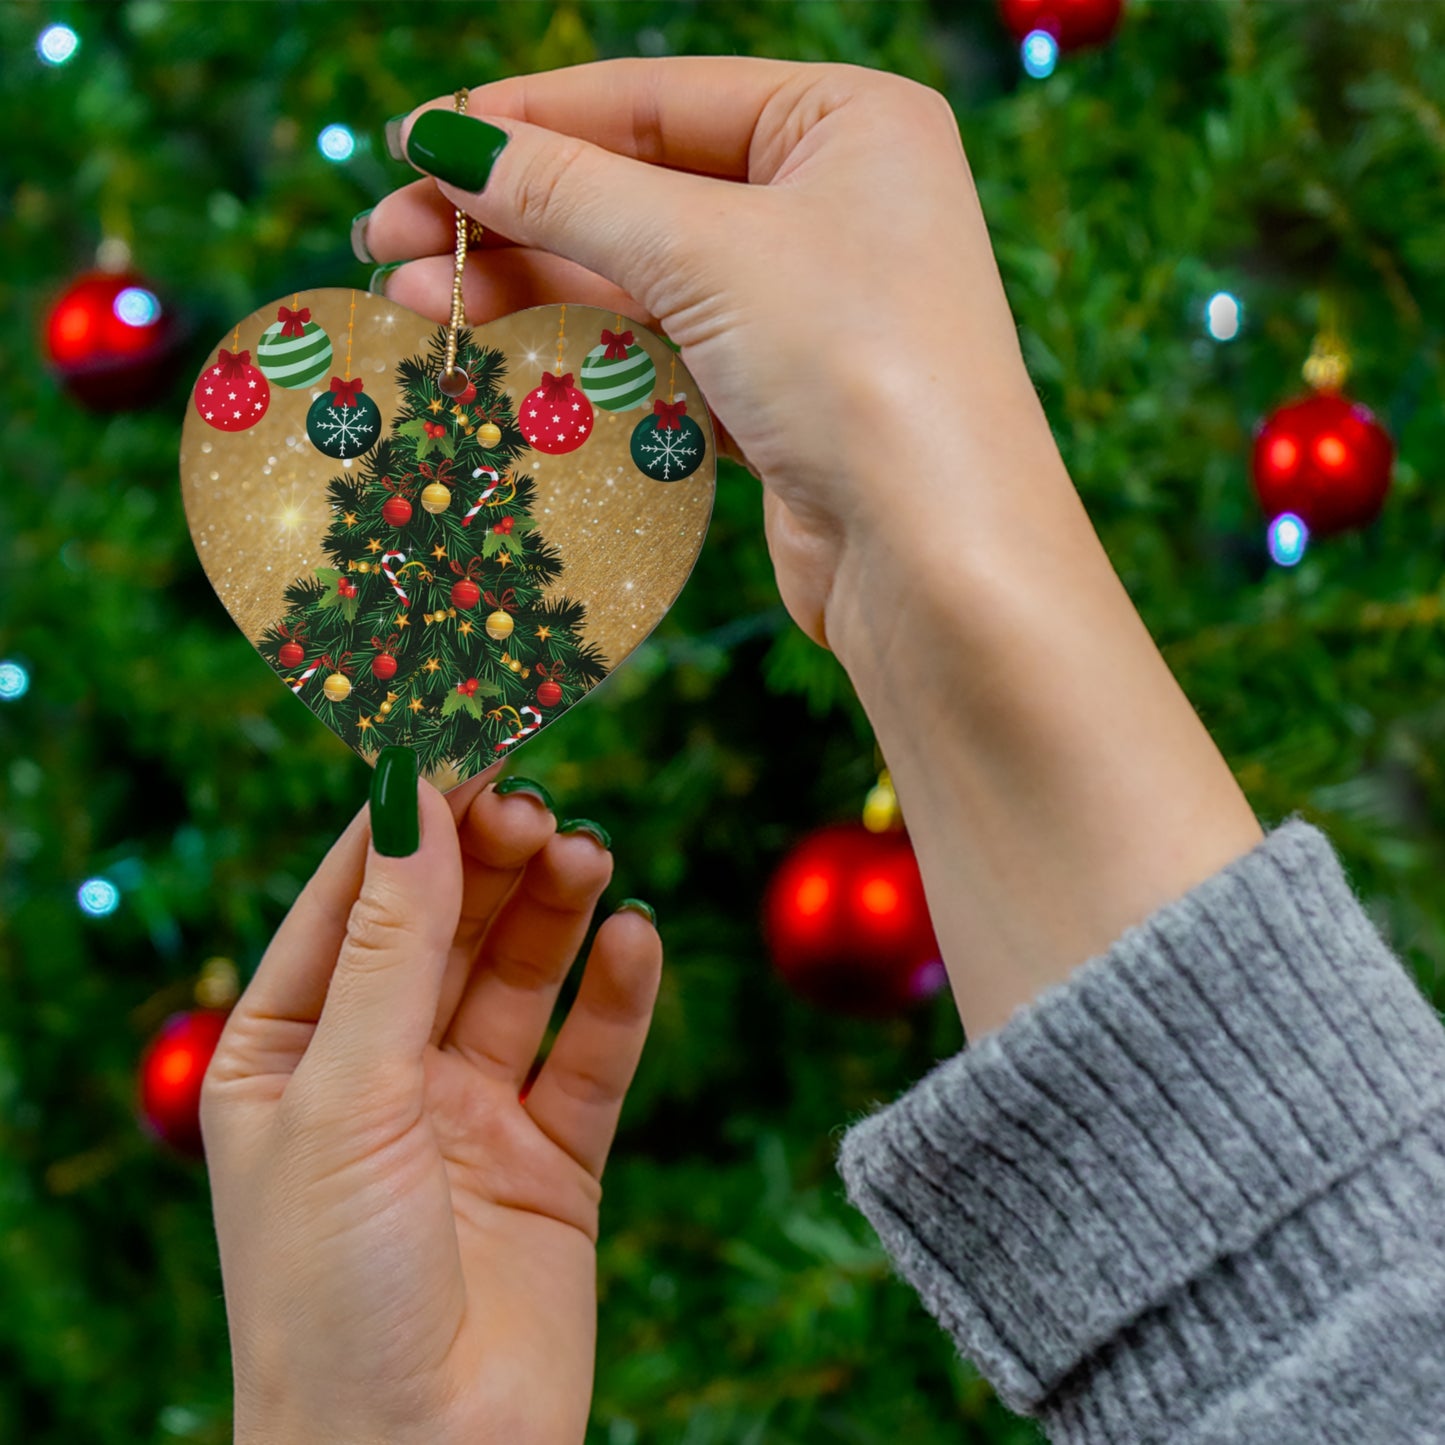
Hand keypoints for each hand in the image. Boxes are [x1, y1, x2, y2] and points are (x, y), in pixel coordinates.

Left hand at [201, 765, 660, 1444]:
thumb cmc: (331, 1294)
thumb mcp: (346, 1095)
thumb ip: (391, 943)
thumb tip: (412, 793)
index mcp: (288, 1051)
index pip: (352, 898)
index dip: (408, 817)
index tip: (464, 735)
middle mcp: (379, 1071)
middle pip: (446, 925)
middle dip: (489, 860)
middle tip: (536, 806)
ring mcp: (469, 1112)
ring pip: (521, 976)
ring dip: (554, 910)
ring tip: (586, 856)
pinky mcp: (552, 1158)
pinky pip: (591, 1054)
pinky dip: (617, 994)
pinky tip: (635, 940)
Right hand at [361, 60, 1261, 1038]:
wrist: (938, 561)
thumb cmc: (856, 369)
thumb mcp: (705, 253)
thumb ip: (570, 192)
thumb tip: (445, 143)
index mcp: (847, 123)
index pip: (656, 97)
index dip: (527, 120)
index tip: (415, 144)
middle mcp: (834, 203)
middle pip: (639, 187)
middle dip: (512, 213)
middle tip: (388, 237)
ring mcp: (808, 304)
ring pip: (641, 275)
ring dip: (530, 284)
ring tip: (414, 297)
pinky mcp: (781, 394)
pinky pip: (663, 348)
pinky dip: (583, 348)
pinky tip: (497, 349)